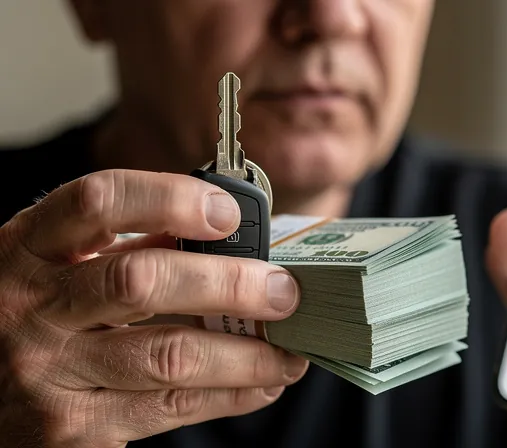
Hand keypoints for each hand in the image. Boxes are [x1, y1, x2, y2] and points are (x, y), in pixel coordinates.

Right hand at [0, 170, 308, 446]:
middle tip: (284, 291)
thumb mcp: (57, 268)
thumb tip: (228, 241)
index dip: (169, 199)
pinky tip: (262, 383)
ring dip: (247, 353)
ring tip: (291, 350)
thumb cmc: (33, 318)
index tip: (229, 211)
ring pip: (169, 355)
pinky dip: (231, 395)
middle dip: (229, 284)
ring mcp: (49, 371)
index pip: (98, 202)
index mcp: (29, 248)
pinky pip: (170, 408)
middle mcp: (32, 306)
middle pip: (142, 280)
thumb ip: (125, 247)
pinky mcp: (71, 429)